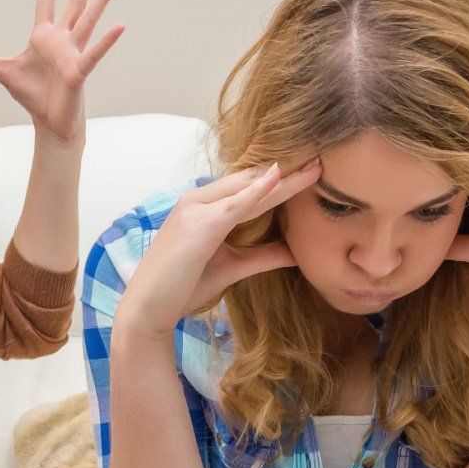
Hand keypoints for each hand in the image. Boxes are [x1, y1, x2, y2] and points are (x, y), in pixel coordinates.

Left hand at [0, 0, 123, 143]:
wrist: (48, 122)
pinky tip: (119, 26)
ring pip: (89, 19)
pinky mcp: (79, 71)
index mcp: (43, 36)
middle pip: (76, 1)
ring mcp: (73, 53)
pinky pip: (94, 53)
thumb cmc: (31, 96)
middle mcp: (62, 39)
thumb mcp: (2, 72)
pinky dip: (107, 41)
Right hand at [116, 160, 323, 340]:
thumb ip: (262, 255)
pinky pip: (234, 204)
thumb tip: (296, 252)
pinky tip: (279, 176)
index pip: (246, 184)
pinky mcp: (199, 226)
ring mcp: (195, 210)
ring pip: (247, 187)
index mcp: (201, 206)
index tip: (310, 169)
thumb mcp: (232, 267)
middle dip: (287, 169)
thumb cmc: (182, 288)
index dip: (278, 176)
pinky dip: (258, 190)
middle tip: (321, 158)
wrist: (147, 309)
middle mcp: (196, 200)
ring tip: (315, 164)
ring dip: (283, 176)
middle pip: (249, 179)